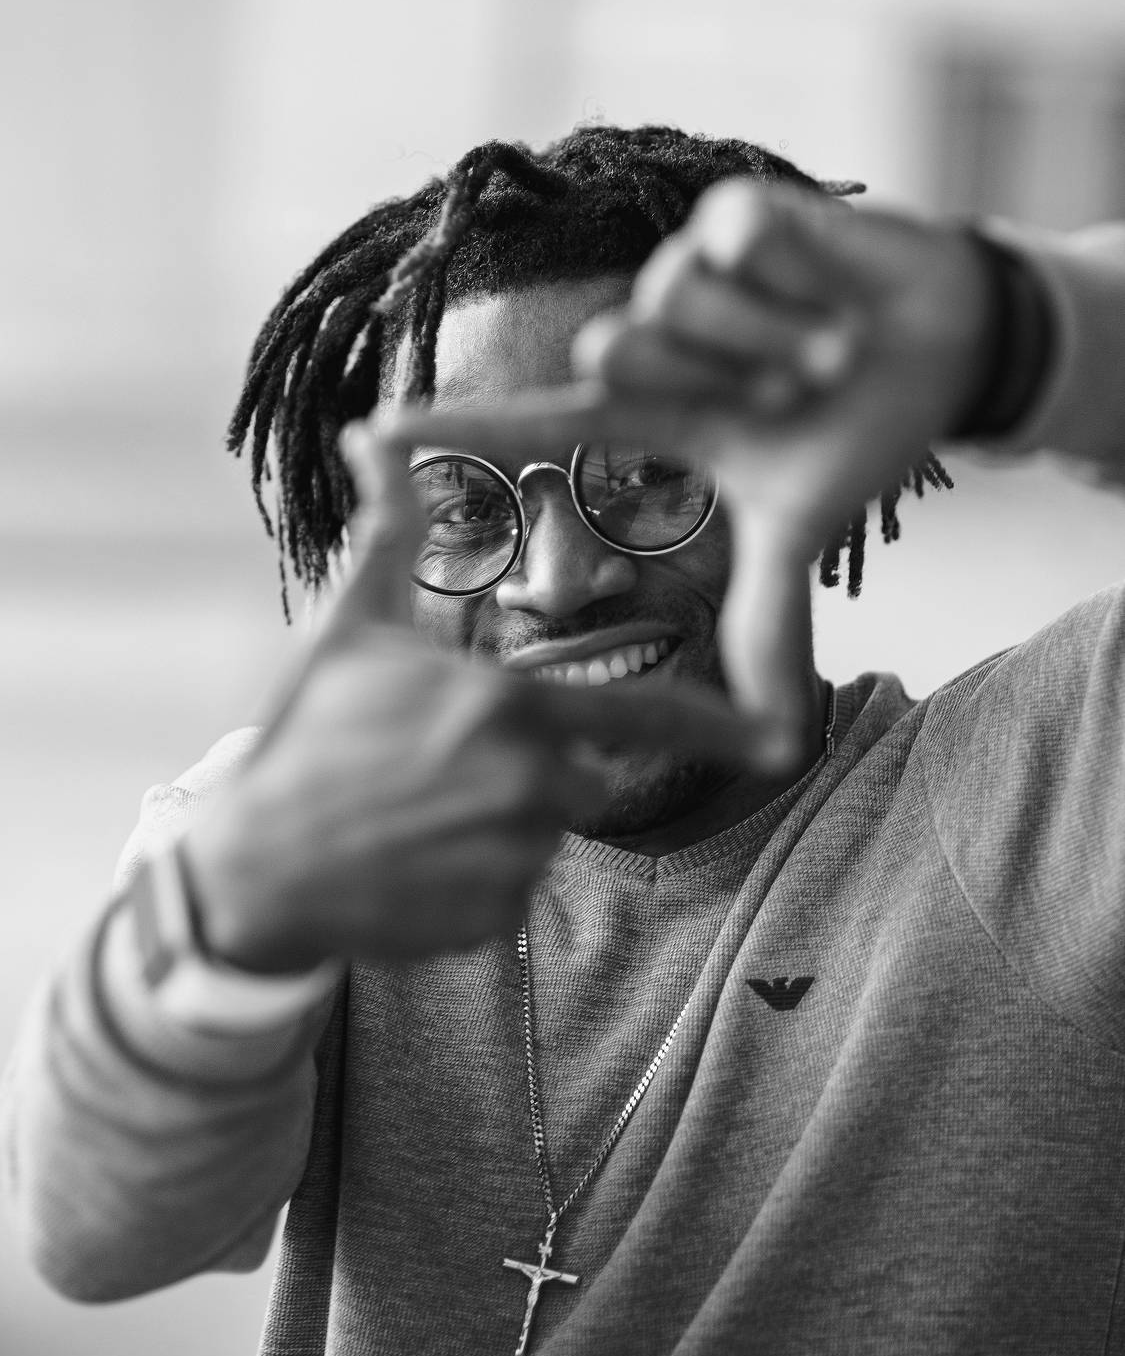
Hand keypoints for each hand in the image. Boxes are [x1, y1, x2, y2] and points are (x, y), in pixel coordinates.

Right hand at [183, 430, 753, 971]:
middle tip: (445, 769)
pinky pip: (516, 891)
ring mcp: (513, 859)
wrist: (251, 867)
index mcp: (508, 703)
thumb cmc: (303, 735)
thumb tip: (368, 434)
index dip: (720, 723)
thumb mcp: (348, 628)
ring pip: (547, 834)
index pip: (644, 710)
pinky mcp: (494, 920)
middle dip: (535, 769)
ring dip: (503, 825)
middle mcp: (526, 782)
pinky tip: (415, 861)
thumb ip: (388, 534)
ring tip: (419, 812)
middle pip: (586, 773)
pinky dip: (479, 879)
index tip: (785, 734)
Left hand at [386, 182, 992, 746]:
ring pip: (674, 300)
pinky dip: (802, 281)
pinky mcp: (735, 211)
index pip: (537, 426)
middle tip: (792, 396)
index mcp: (652, 414)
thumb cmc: (856, 427)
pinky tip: (833, 287)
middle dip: (721, 386)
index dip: (456, 434)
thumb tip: (777, 743)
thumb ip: (767, 621)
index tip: (368, 439)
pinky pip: (735, 246)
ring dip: (771, 342)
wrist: (947, 347)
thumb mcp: (800, 529)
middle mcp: (652, 340)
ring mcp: (689, 272)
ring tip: (826, 347)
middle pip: (613, 356)